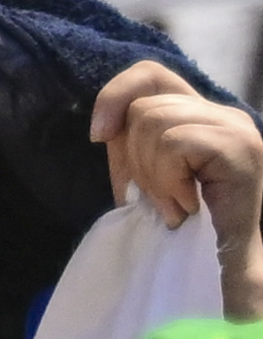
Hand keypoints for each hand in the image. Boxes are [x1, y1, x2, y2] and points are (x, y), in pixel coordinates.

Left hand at [100, 61, 262, 311]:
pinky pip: (175, 144)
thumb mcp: (149, 176)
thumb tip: (103, 127)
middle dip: (134, 158)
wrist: (231, 265)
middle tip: (160, 197)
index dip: (115, 96)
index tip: (98, 136)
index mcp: (202, 114)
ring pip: (155, 124)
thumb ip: (131, 144)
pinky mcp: (240, 146)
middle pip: (144, 108)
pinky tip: (187, 205)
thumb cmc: (190, 225)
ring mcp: (236, 128)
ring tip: (175, 203)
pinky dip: (169, 180)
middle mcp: (225, 114)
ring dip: (153, 175)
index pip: (150, 74)